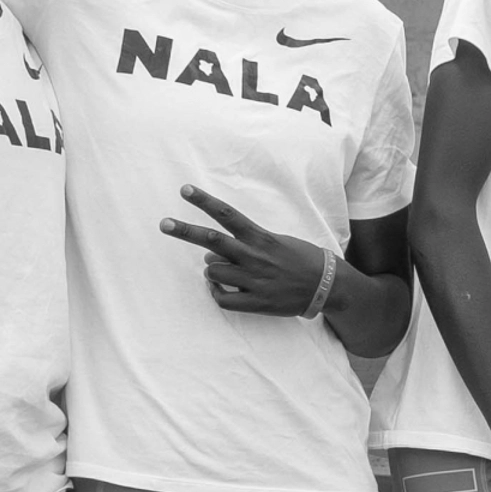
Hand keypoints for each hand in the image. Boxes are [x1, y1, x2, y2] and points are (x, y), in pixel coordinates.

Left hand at [160, 187, 338, 319]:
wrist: (327, 286)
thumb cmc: (300, 260)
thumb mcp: (275, 243)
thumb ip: (242, 246)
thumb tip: (210, 254)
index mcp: (260, 238)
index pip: (227, 214)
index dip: (204, 202)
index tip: (185, 190)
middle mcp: (254, 256)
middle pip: (211, 240)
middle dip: (184, 231)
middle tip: (163, 224)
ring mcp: (254, 279)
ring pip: (213, 271)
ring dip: (213, 271)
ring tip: (226, 273)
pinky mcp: (257, 302)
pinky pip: (222, 298)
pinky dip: (217, 293)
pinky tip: (223, 290)